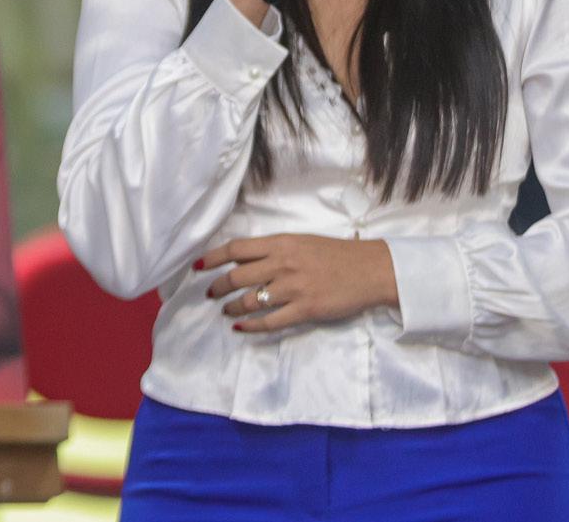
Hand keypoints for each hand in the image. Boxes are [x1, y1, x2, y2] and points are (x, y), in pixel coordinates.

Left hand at [196, 234, 397, 333]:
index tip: (198, 266)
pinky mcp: (305, 310)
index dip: (212, 258)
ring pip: (249, 301)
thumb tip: (243, 260)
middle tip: (211, 294)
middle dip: (217, 287)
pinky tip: (241, 327)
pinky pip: (270, 321)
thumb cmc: (336, 253)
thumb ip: (274, 250)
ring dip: (232, 308)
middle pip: (236, 277)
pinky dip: (251, 326)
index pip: (236, 249)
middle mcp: (283, 264)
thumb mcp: (301, 242)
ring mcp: (293, 288)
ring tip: (226, 311)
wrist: (370, 269)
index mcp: (281, 243)